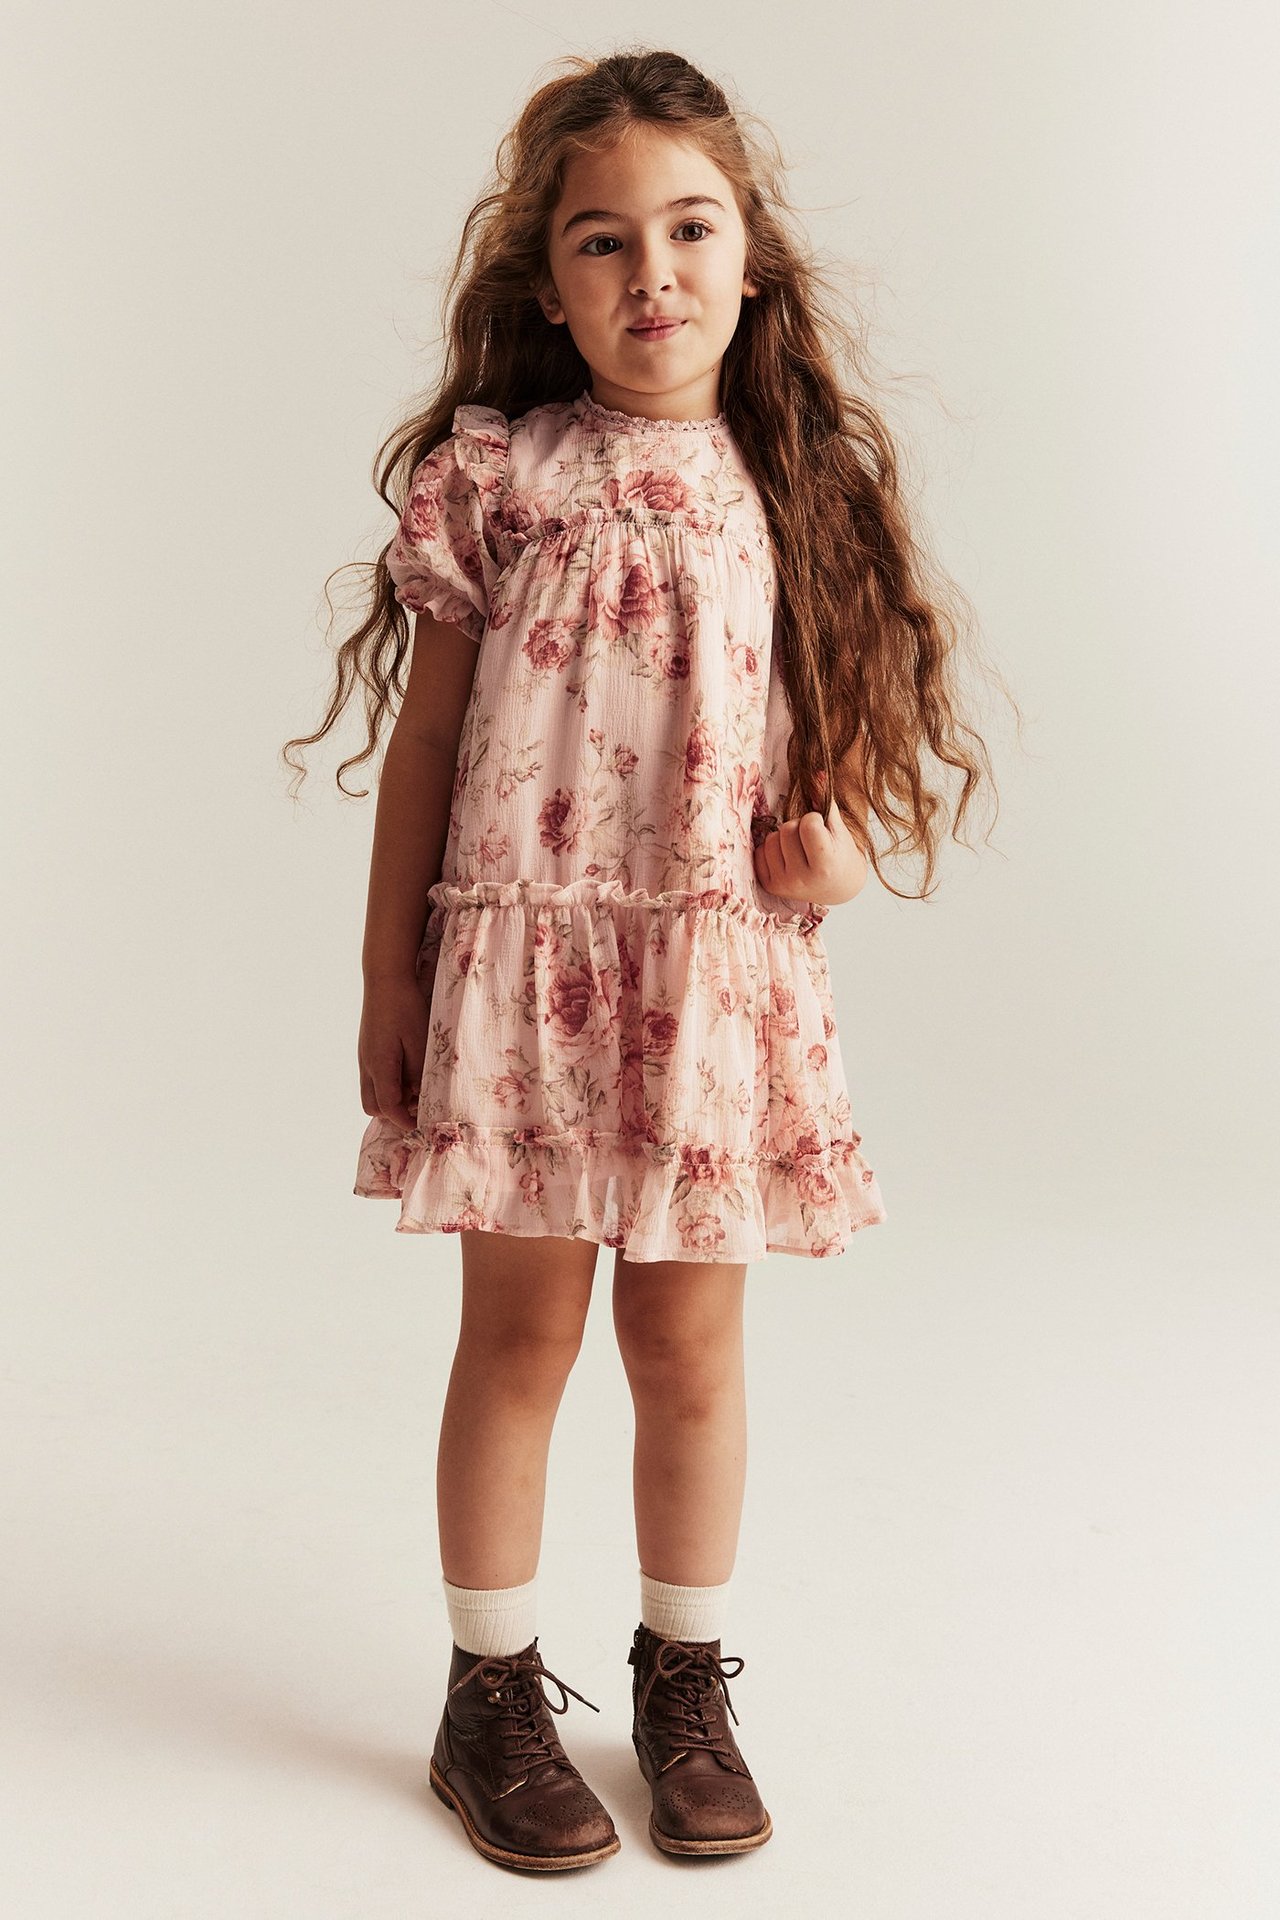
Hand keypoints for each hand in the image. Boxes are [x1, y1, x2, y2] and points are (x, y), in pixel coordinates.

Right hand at [358, 973, 430, 1131]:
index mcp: (380, 1065)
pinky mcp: (367, 1049)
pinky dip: (388, 1083)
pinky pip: (373, 1077)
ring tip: (414, 1087)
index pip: (389, 1107)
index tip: (421, 1124)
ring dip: (390, 1098)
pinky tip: (407, 1071)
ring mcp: (365, 1056)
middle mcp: (367, 1065)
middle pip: (373, 1106)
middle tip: (418, 1106)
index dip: (405, 1120)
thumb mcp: (421, 1041)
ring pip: (371, 1093)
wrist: (385, 978)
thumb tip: (418, 1095)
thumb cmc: (406, 1007)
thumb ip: (419, 1072)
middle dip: (394, 1113)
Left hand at [753, 772, 867, 906]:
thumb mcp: (839, 828)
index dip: (815, 820)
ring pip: (771, 839)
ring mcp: (783, 884)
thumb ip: (826, 800)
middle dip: (798, 827)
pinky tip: (786, 857)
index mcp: (824, 865)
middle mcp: (801, 878)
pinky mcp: (769, 886)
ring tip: (799, 848)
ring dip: (784, 838)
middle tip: (810, 840)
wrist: (838, 889)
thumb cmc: (841, 854)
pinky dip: (771, 849)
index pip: (808, 823)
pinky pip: (759, 852)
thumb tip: (816, 773)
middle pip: (787, 829)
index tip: (823, 831)